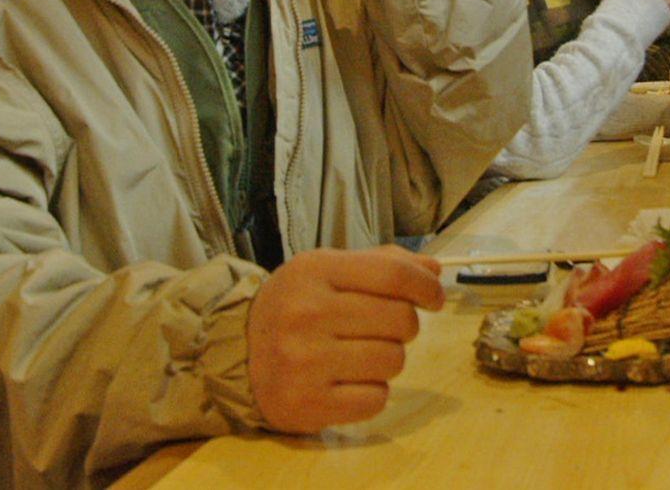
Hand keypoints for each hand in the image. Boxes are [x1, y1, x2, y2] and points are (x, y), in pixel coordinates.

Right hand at [247, 244, 443, 432]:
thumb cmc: (293, 308)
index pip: (393, 275)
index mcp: (314, 271)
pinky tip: (347, 382)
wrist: (236, 353)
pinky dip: (371, 392)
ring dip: (387, 360)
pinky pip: (376, 399)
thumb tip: (433, 272)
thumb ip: (380, 265)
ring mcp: (305, 362)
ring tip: (359, 355)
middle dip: (403, 326)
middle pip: (400, 320)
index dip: (426, 286)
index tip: (433, 297)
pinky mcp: (308, 404)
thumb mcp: (325, 272)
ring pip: (393, 361)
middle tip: (381, 329)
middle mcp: (307, 313)